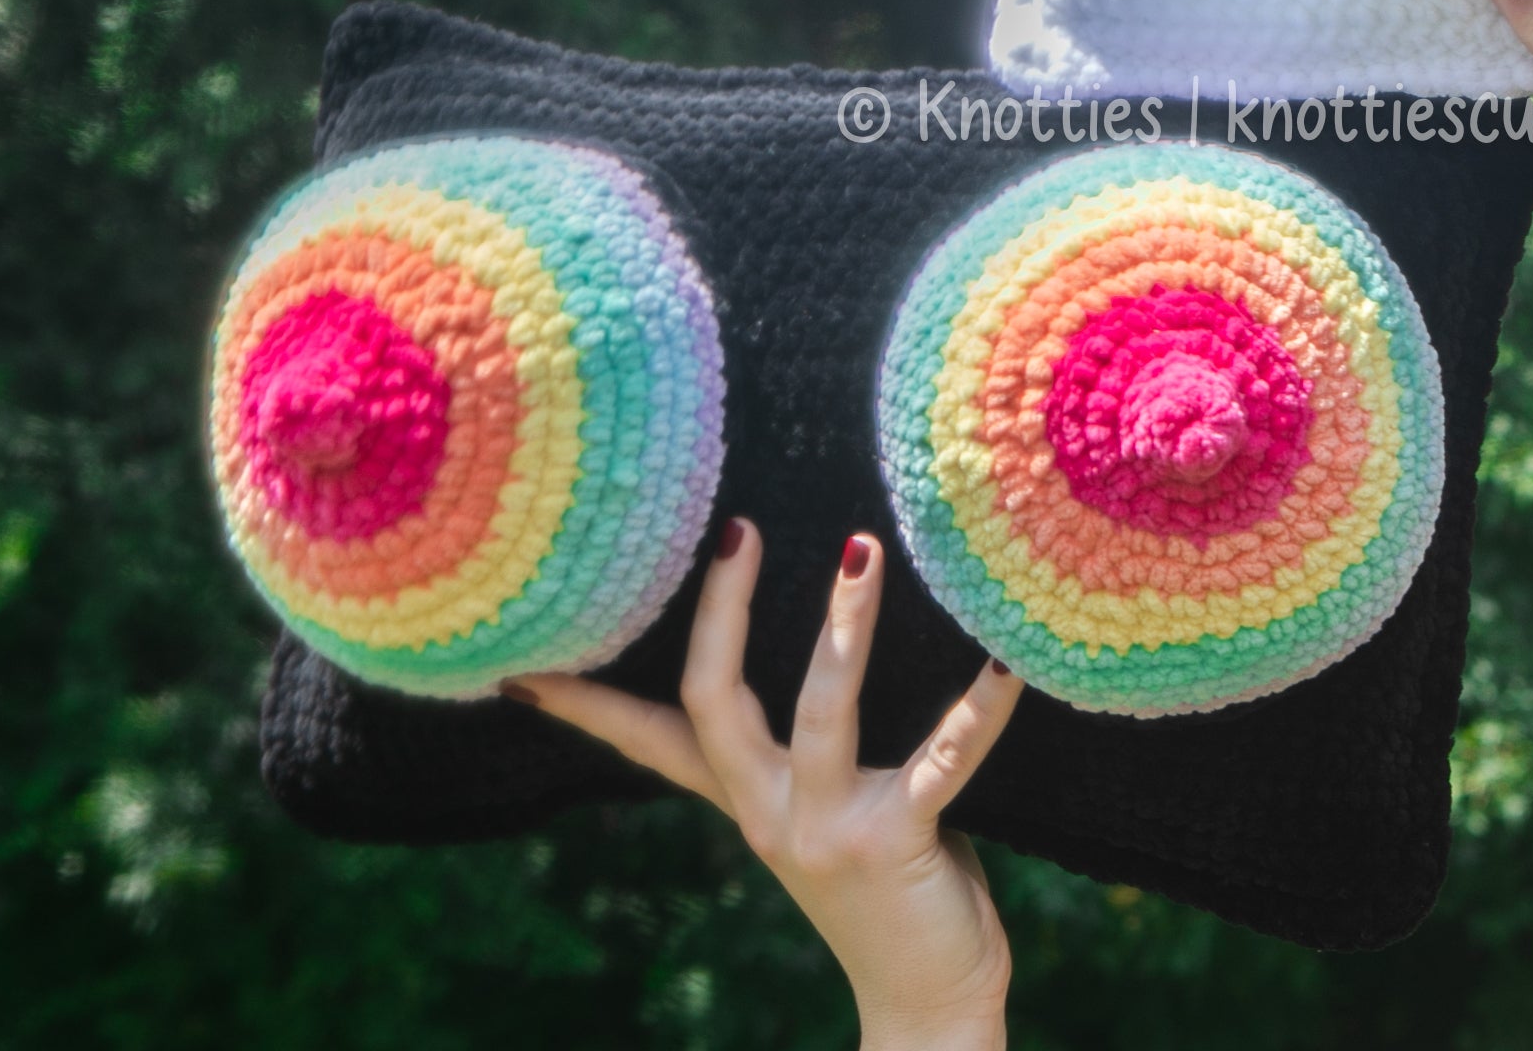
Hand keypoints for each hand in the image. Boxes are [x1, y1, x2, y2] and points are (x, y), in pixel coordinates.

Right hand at [508, 521, 1022, 1050]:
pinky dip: (979, 709)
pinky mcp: (897, 841)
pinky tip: (1007, 662)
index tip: (525, 659)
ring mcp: (829, 829)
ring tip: (861, 551)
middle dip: (723, 611)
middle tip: (740, 530)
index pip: (648, 739)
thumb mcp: (827, 820)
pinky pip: (942, 760)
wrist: (926, 1005)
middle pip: (714, 700)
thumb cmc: (892, 893)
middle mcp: (771, 813)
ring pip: (821, 709)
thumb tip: (825, 667)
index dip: (587, 702)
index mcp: (749, 802)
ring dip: (843, 627)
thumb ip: (813, 760)